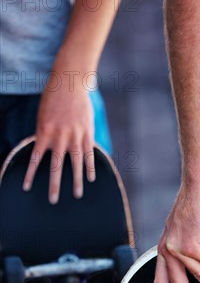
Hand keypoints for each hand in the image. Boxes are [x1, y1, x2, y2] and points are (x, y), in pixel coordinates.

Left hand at [23, 74, 95, 203]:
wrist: (70, 82)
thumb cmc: (53, 99)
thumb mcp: (43, 117)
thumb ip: (45, 135)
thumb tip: (43, 152)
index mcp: (44, 132)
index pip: (35, 158)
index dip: (30, 174)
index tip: (26, 188)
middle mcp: (59, 137)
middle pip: (56, 167)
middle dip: (54, 185)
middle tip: (52, 201)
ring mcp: (75, 136)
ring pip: (75, 164)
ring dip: (76, 181)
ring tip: (76, 195)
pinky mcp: (87, 133)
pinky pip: (89, 154)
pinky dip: (90, 167)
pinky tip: (91, 179)